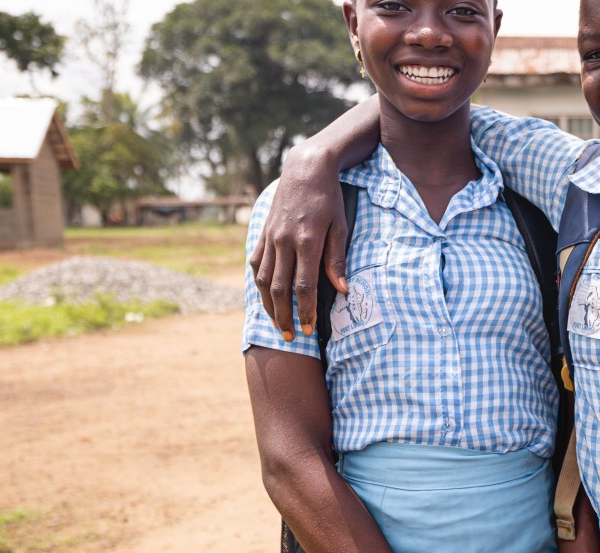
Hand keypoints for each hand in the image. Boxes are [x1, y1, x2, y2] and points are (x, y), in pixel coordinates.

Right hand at [250, 147, 351, 340]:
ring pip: (263, 279)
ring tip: (278, 324)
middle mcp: (284, 241)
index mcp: (307, 241)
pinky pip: (257, 263)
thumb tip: (342, 290)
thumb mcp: (340, 225)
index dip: (305, 311)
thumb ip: (337, 259)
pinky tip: (266, 297)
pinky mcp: (263, 233)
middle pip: (279, 288)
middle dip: (284, 316)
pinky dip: (259, 283)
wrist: (306, 169)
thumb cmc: (329, 198)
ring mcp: (270, 237)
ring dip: (268, 305)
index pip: (304, 286)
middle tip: (292, 337)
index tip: (308, 330)